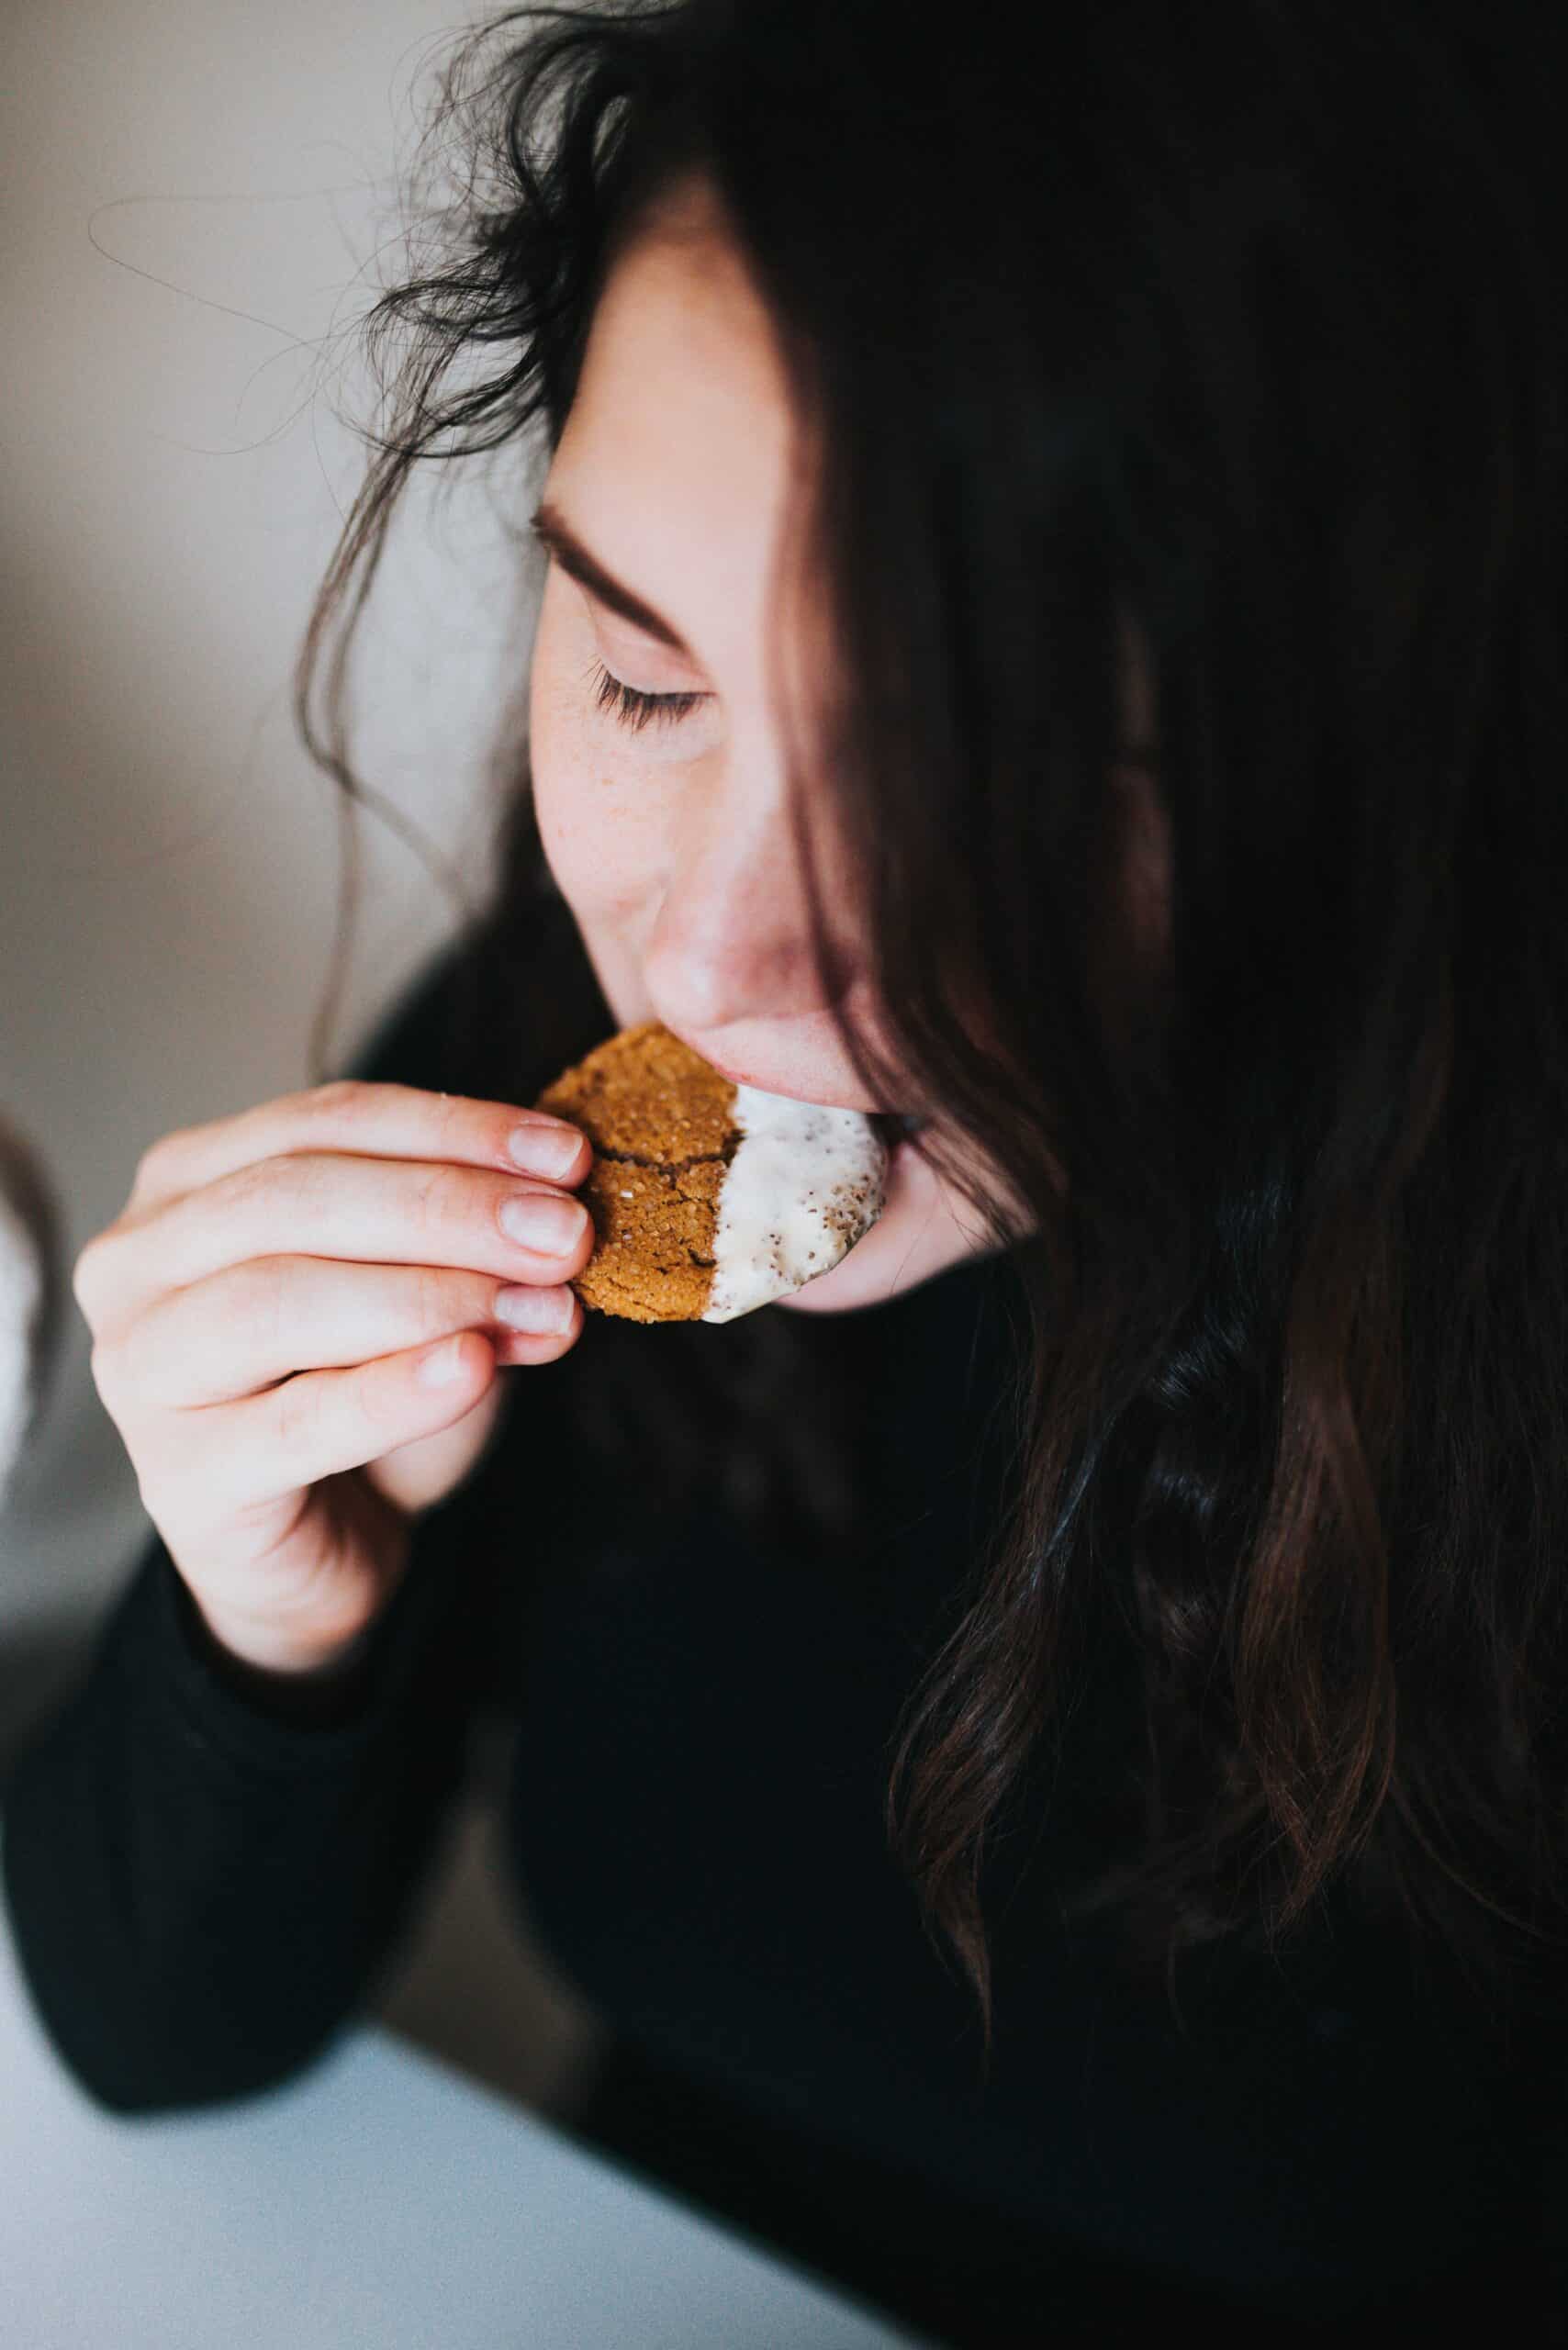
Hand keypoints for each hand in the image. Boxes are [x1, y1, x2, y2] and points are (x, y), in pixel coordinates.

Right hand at [72, 1082, 592, 1676]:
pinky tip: (472, 1367)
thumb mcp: (430, 1299)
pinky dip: (393, 1391)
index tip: (567, 1155)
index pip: (326, 1122)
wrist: (320, 1547)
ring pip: (274, 1301)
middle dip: (446, 1207)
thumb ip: (474, 1252)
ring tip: (540, 1307)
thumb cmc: (362, 1394)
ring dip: (426, 1294)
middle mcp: (138, 1263)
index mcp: (189, 1180)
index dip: (453, 1129)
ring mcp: (140, 1372)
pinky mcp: (179, 1479)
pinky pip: (294, 1423)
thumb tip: (552, 1222)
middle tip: (565, 1234)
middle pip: (291, 1200)